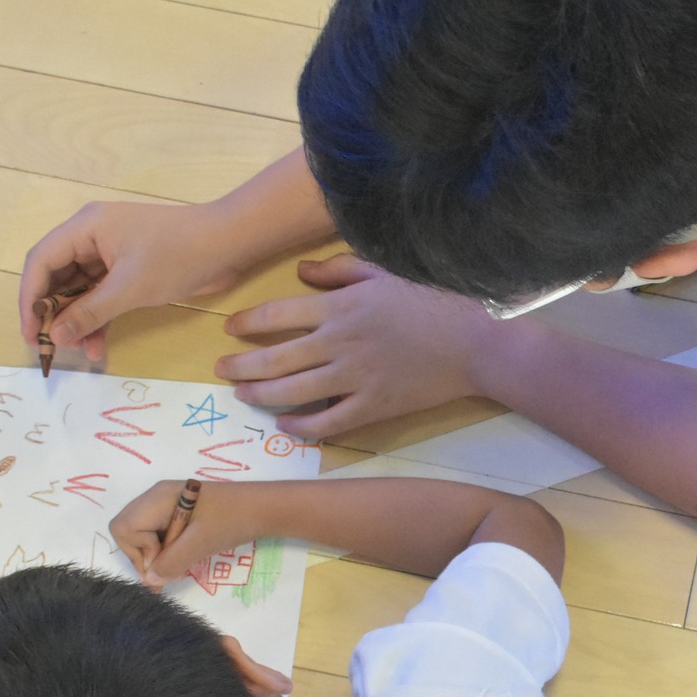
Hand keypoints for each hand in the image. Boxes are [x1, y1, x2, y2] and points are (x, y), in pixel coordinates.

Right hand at [19, 200, 253, 362]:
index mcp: (85, 228)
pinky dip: (99, 319)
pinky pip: (102, 295)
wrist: (229, 243)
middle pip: (56, 277)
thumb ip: (89, 312)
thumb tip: (54, 337)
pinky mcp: (128, 269)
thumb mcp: (130, 287)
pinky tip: (99, 346)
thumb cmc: (179, 255)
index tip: (29, 334)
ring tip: (82, 352)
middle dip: (54, 314)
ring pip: (80, 291)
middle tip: (53, 348)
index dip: (29, 299)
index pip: (40, 262)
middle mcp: (91, 237)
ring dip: (78, 321)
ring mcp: (110, 253)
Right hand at [110, 479, 264, 590]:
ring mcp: (166, 503)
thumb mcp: (201, 544)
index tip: (164, 559)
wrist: (264, 508)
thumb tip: (150, 580)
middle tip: (169, 567)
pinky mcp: (177, 512)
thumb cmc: (233, 520)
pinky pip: (157, 533)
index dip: (138, 549)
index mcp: (158, 497)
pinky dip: (166, 548)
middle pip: (127, 529)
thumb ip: (172, 562)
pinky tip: (186, 553)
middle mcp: (156, 497)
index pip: (124, 527)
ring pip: (142, 534)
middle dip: (142, 554)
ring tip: (181, 562)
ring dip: (155, 553)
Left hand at [217, 254, 503, 438]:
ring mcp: (355, 379)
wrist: (475, 346)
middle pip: (275, 358)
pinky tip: (285, 424)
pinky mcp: (372, 407)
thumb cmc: (433, 301)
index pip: (278, 314)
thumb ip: (340, 270)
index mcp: (341, 307)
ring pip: (293, 392)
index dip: (248, 323)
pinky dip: (301, 426)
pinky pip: (327, 422)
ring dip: (260, 394)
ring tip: (242, 393)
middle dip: (241, 364)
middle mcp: (340, 344)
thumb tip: (301, 272)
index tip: (230, 329)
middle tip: (220, 368)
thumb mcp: (385, 272)